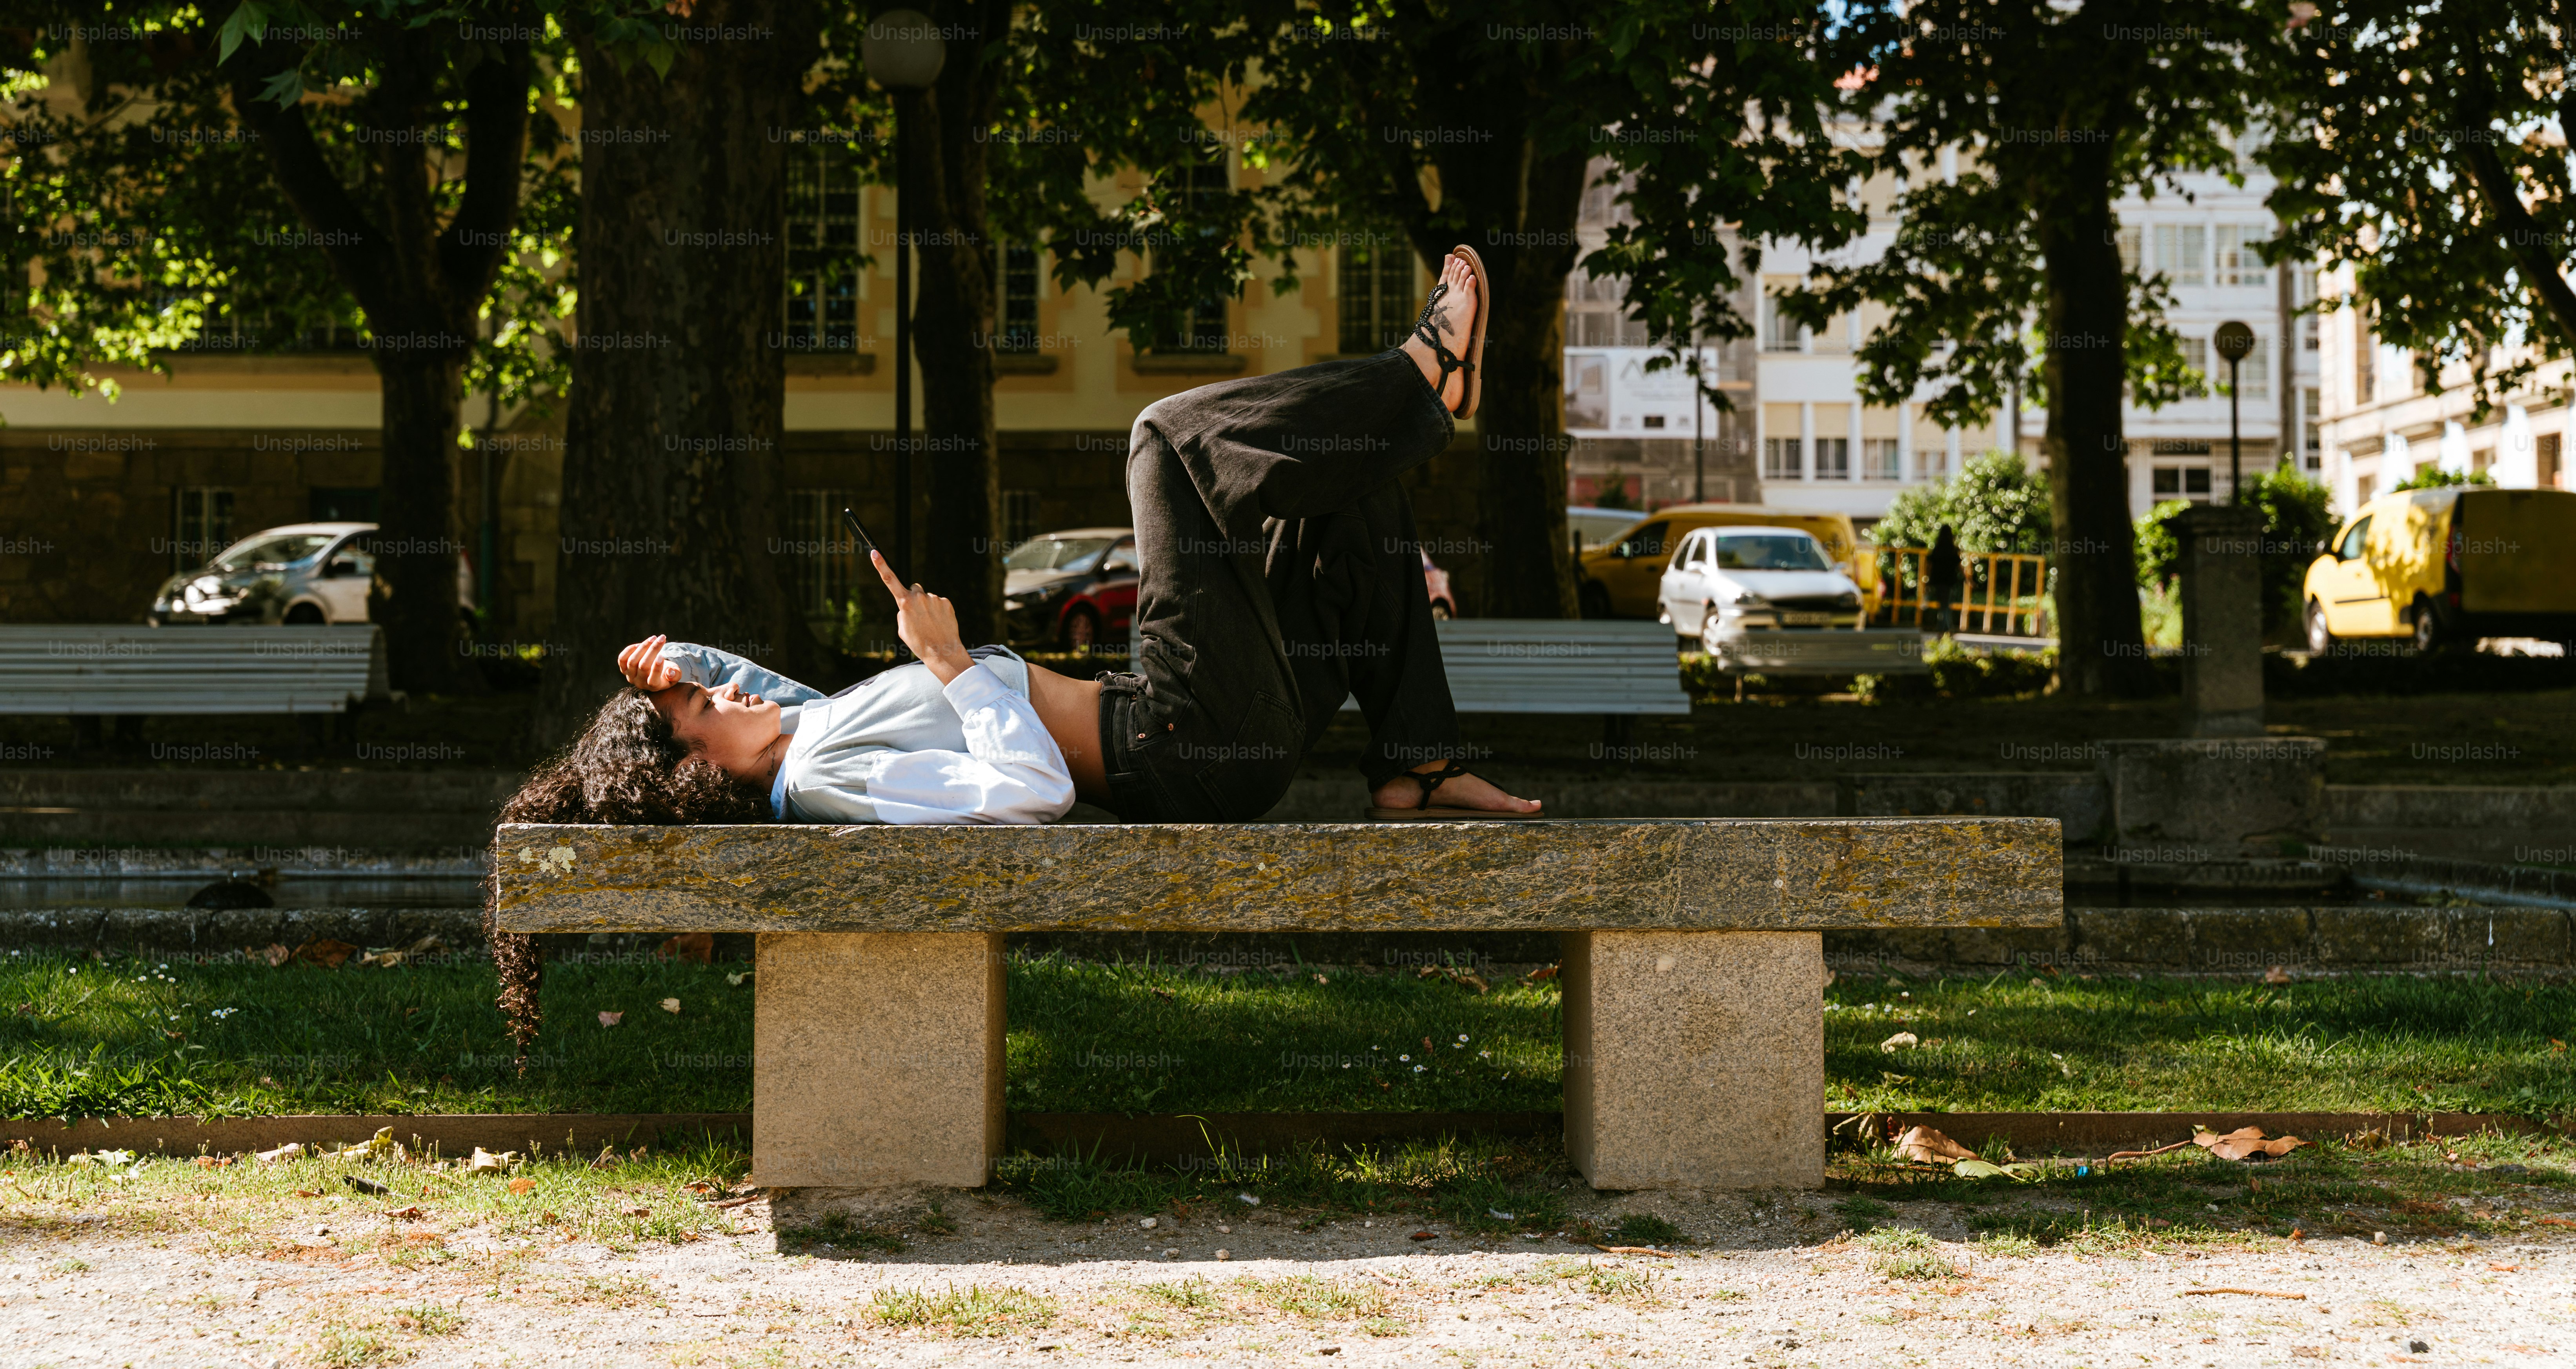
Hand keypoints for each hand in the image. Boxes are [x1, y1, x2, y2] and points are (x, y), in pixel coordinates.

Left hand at [617, 634, 681, 691]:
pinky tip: (640, 644)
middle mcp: (640, 683)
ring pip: (632, 661)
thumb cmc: (667, 673)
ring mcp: (630, 676)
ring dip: (643, 647)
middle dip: (652, 650)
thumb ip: (676, 675)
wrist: (655, 675)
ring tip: (652, 638)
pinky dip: (629, 650)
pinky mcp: (624, 669)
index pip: (653, 680)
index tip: (662, 655)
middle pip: (643, 666)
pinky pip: (622, 659)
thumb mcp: (675, 675)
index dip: (657, 668)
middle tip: (661, 638)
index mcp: (654, 686)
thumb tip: (670, 672)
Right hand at [871, 550, 971, 682]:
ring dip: (927, 607)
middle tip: (919, 615)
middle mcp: (919, 597)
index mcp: (904, 603)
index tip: (875, 553)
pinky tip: (939, 623)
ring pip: (927, 598)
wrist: (942, 651)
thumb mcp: (902, 629)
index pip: (890, 580)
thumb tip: (909, 605)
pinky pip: (938, 602)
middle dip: (915, 598)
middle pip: (914, 589)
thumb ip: (903, 612)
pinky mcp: (946, 602)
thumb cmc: (919, 642)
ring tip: (931, 623)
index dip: (881, 565)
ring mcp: (934, 599)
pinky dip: (938, 611)